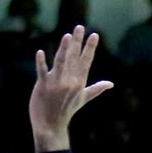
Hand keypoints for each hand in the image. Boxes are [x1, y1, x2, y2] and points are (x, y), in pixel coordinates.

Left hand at [31, 25, 112, 152]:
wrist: (51, 125)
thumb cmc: (67, 111)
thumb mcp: (83, 99)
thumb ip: (96, 88)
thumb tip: (111, 84)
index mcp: (79, 82)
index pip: (86, 61)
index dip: (90, 47)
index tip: (94, 35)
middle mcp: (69, 81)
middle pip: (74, 57)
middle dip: (77, 42)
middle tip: (80, 27)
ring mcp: (56, 83)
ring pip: (61, 62)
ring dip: (64, 49)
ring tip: (67, 35)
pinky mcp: (43, 86)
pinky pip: (42, 72)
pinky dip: (41, 62)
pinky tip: (40, 52)